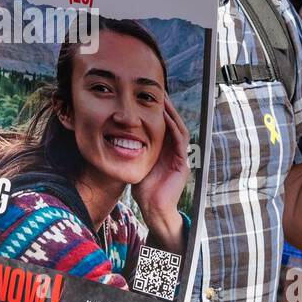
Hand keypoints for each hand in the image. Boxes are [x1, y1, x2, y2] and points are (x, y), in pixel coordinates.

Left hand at [132, 97, 191, 253]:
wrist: (153, 209)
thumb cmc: (144, 189)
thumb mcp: (138, 162)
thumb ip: (135, 149)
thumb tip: (119, 135)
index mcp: (166, 151)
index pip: (166, 126)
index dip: (161, 111)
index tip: (151, 97)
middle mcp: (176, 152)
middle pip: (175, 124)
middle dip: (168, 108)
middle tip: (160, 92)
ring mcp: (181, 158)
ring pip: (180, 130)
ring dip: (172, 115)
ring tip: (164, 101)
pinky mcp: (182, 165)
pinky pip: (180, 142)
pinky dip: (174, 129)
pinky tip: (166, 118)